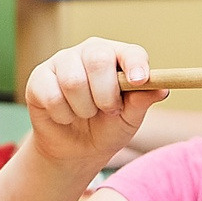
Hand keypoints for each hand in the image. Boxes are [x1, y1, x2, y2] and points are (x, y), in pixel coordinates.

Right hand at [21, 38, 162, 167]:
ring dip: (83, 109)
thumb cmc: (107, 127)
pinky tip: (64, 115)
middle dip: (105, 94)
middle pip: (98, 59)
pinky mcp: (39, 77)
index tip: (139, 81)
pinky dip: (62, 115)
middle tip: (108, 110)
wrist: (76, 149)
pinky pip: (52, 96)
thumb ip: (142, 101)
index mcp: (117, 57)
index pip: (130, 52)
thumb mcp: (130, 119)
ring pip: (73, 81)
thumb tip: (162, 88)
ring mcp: (62, 62)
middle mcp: (89, 52)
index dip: (135, 65)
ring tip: (85, 114)